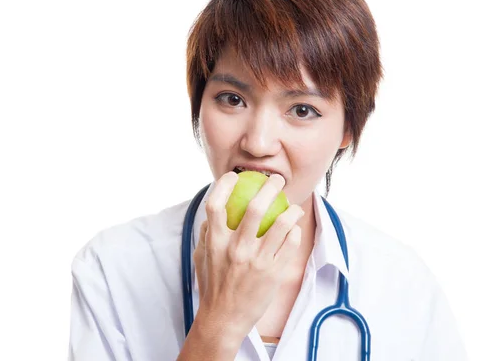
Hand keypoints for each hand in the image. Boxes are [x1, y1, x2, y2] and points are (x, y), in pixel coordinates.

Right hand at [192, 171, 303, 340]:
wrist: (224, 320)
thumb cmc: (212, 286)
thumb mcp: (201, 258)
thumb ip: (206, 234)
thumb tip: (212, 212)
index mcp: (215, 243)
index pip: (216, 205)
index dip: (224, 185)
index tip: (234, 176)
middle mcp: (236, 249)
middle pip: (256, 207)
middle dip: (270, 187)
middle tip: (277, 180)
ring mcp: (257, 261)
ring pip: (281, 225)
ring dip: (291, 210)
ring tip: (293, 206)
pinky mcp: (273, 273)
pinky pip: (290, 245)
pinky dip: (294, 233)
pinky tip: (294, 229)